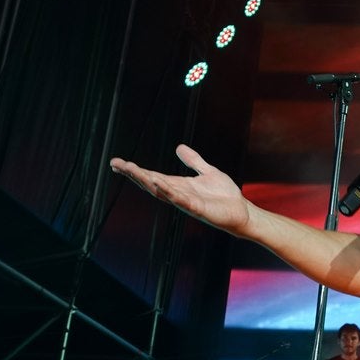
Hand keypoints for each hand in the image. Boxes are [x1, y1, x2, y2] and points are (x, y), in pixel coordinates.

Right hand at [110, 145, 250, 235]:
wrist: (242, 211)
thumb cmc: (225, 196)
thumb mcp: (207, 172)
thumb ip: (193, 161)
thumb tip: (178, 147)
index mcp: (179, 185)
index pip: (152, 175)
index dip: (135, 170)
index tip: (117, 162)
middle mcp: (178, 194)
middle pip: (151, 183)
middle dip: (134, 174)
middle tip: (116, 164)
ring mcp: (186, 202)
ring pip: (162, 191)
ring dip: (147, 181)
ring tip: (133, 170)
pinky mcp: (197, 208)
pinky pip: (181, 200)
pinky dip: (170, 192)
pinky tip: (160, 184)